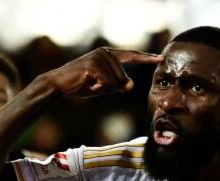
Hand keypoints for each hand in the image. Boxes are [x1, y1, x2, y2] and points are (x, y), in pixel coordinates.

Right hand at [40, 47, 162, 98]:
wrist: (58, 84)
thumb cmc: (80, 85)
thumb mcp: (102, 87)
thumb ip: (117, 85)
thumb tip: (131, 85)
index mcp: (109, 55)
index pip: (132, 56)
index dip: (147, 59)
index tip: (161, 59)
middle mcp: (106, 52)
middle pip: (123, 77)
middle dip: (111, 88)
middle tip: (93, 86)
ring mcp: (100, 56)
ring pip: (116, 81)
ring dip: (103, 89)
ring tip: (88, 84)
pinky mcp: (94, 64)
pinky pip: (107, 83)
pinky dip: (98, 88)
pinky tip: (87, 83)